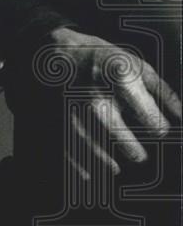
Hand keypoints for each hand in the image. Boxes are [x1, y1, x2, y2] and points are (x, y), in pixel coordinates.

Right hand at [45, 27, 180, 179]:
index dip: (158, 127)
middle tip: (140, 155)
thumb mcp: (137, 65)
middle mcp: (96, 94)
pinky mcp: (57, 119)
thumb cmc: (103, 58)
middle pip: (120, 136)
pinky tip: (91, 173)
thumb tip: (182, 117)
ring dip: (108, 163)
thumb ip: (162, 92)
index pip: (150, 117)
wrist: (56, 52)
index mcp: (121, 78)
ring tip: (116, 167)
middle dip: (135, 151)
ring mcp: (73, 109)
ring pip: (95, 148)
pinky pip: (70, 149)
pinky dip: (81, 165)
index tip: (158, 130)